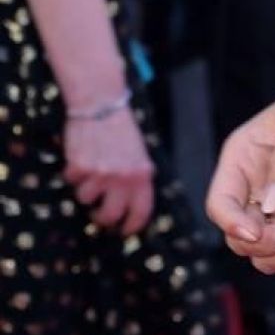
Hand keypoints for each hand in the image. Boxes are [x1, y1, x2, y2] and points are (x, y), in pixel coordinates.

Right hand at [64, 106, 154, 235]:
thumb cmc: (120, 129)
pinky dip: (72, 171)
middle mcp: (123, 177)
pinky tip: (80, 155)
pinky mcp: (79, 168)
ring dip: (85, 187)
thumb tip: (132, 205)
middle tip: (98, 212)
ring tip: (90, 167)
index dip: (132, 225)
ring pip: (85, 199)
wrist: (101, 103)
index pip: (141, 211)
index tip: (124, 231)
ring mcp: (100, 173)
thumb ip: (137, 177)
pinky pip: (71, 181)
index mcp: (142, 173)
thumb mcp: (138, 152)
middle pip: (110, 215)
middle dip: (101, 217)